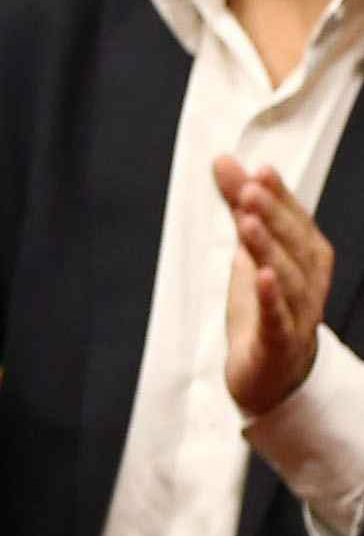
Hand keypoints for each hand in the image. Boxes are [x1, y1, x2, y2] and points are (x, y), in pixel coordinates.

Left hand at [220, 155, 334, 418]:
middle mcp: (309, 284)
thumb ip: (241, 209)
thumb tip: (226, 162)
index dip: (281, 197)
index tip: (260, 171)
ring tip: (248, 222)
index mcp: (306, 259)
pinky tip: (261, 276)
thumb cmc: (265, 307)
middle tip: (249, 190)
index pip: (296, 222)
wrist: (272, 373)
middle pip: (294, 247)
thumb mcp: (248, 252)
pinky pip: (278, 319)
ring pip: (288, 279)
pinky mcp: (278, 343)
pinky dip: (271, 297)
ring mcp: (298, 315)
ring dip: (269, 248)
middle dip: (275, 216)